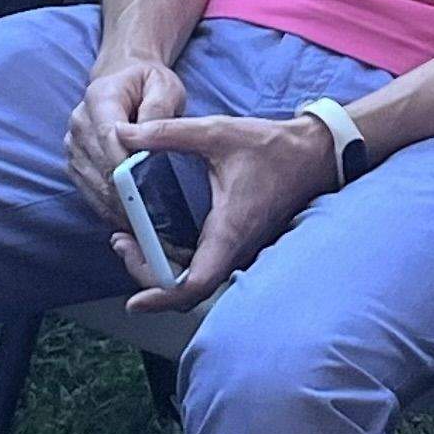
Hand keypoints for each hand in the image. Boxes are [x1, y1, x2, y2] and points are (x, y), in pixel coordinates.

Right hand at [63, 56, 184, 226]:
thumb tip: (149, 139)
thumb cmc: (147, 84)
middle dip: (125, 193)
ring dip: (116, 206)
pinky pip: (88, 191)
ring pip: (92, 183)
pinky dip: (107, 208)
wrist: (123, 80)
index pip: (108, 136)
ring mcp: (72, 143)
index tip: (148, 192)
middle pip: (100, 165)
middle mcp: (79, 121)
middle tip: (153, 219)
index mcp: (99, 97)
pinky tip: (128, 220)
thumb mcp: (164, 86)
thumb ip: (159, 109)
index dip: (127, 166)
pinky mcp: (74, 161)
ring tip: (144, 225)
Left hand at [108, 109, 341, 312]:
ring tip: (128, 238)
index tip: (135, 302)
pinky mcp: (237, 242)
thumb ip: (166, 133)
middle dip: (147, 275)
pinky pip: (202, 265)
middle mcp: (234, 249)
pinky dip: (174, 259)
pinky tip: (154, 235)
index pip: (194, 285)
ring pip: (193, 280)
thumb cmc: (272, 147)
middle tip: (121, 243)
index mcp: (229, 231)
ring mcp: (237, 249)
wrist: (312, 153)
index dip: (161, 298)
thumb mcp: (215, 132)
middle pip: (186, 290)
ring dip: (158, 267)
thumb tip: (122, 133)